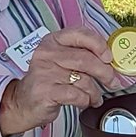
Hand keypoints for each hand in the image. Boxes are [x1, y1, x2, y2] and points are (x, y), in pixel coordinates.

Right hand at [0, 28, 121, 136]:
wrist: (23, 102)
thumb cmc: (48, 80)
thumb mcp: (61, 61)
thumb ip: (81, 55)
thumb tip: (110, 61)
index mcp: (53, 40)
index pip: (79, 34)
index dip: (99, 44)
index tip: (109, 57)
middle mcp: (47, 53)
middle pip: (85, 59)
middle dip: (105, 72)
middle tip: (112, 81)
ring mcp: (45, 72)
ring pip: (83, 79)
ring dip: (95, 91)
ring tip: (96, 97)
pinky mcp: (45, 91)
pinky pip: (77, 95)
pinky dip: (86, 100)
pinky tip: (85, 102)